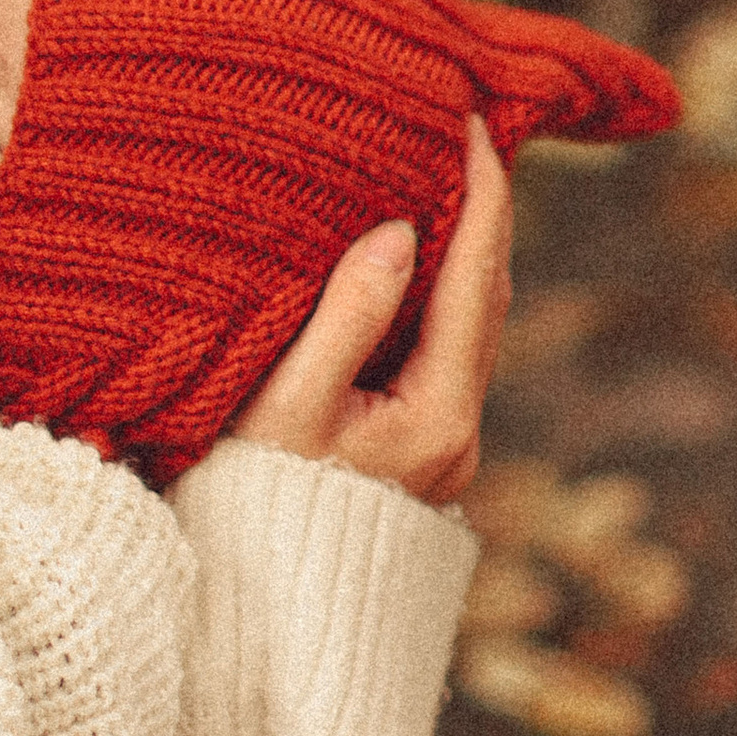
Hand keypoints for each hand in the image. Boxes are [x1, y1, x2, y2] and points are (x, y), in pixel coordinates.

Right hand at [230, 118, 511, 506]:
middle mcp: (458, 433)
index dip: (481, 195)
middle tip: (457, 135)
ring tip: (434, 181)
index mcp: (438, 417)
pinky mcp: (417, 451)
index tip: (472, 123)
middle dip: (479, 215)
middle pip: (486, 299)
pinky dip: (435, 295)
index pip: (476, 280)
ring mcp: (443, 447)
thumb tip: (399, 233)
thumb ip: (345, 315)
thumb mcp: (284, 404)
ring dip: (459, 254)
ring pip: (469, 325)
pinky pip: (443, 350)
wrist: (250, 612)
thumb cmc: (250, 506)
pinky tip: (407, 259)